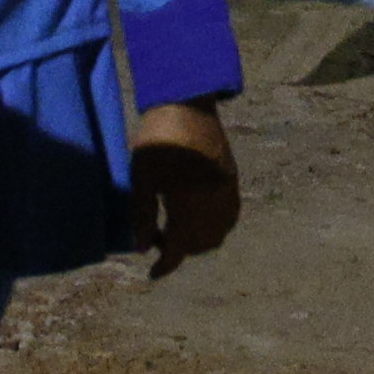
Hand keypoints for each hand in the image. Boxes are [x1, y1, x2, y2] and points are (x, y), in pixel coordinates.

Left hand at [128, 101, 240, 273]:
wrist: (186, 100)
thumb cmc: (157, 138)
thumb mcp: (142, 178)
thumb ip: (143, 215)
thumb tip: (142, 248)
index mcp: (190, 203)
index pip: (179, 248)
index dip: (165, 266)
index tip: (152, 274)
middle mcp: (214, 201)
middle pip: (203, 243)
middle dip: (181, 249)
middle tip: (157, 238)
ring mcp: (227, 188)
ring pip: (220, 231)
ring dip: (199, 238)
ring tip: (176, 225)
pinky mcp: (232, 176)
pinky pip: (229, 213)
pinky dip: (214, 223)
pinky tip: (197, 211)